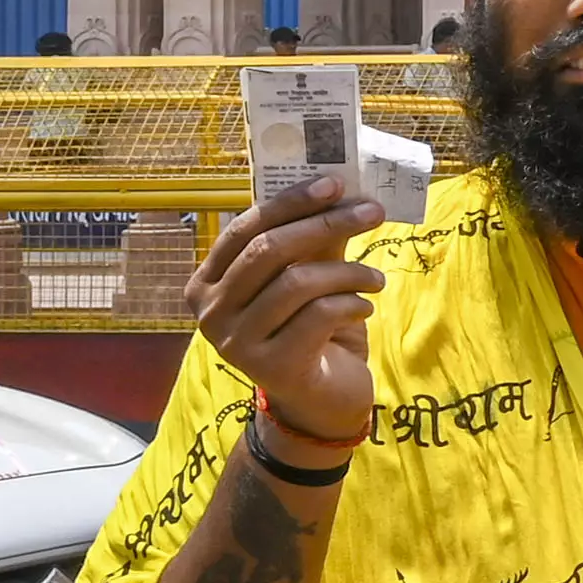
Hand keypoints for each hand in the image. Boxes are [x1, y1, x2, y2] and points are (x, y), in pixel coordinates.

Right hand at [188, 177, 381, 455]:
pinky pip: (319, 315)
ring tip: (375, 279)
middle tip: (371, 211)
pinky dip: (352, 304)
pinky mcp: (270, 367)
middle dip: (326, 225)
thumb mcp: (309, 281)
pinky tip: (364, 309)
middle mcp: (210, 313)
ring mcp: (235, 342)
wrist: (319, 399)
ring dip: (349, 272)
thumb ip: (313, 243)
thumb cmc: (310, 331)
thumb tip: (340, 193)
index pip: (244, 229)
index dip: (289, 202)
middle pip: (269, 251)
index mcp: (207, 283)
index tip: (334, 183)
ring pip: (298, 282)